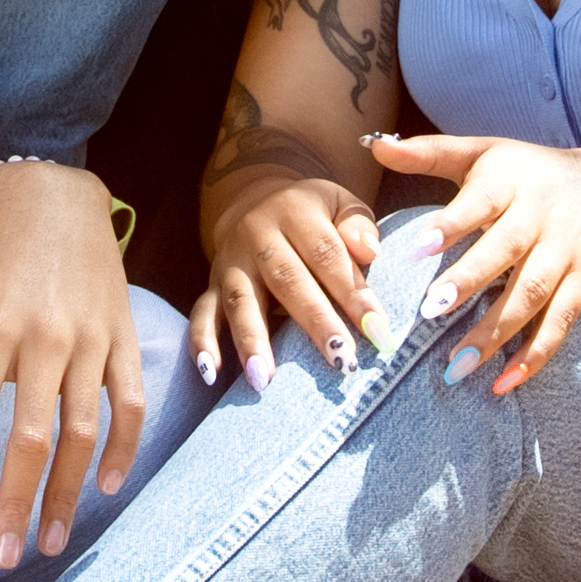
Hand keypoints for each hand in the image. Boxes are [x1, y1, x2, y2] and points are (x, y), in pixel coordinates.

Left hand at [0, 162, 142, 569]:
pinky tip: (106, 485)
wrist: (53, 192)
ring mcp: (91, 334)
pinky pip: (130, 401)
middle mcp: (46, 334)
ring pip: (84, 430)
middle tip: (2, 556)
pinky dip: (123, 447)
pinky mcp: (124, 331)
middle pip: (33, 437)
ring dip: (68, 493)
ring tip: (51, 539)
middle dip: (15, 502)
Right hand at [192, 172, 382, 391]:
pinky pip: (202, 313)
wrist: (254, 200)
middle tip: (340, 361)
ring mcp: (232, 262)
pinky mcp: (212, 284)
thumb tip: (370, 252)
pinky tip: (210, 373)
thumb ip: (357, 224)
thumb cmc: (312, 215)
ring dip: (252, 341)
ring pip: (241, 300)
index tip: (378, 332)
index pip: (327, 254)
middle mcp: (258, 233)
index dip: (353, 293)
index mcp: (295, 211)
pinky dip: (202, 342)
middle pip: (287, 279)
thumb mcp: (338, 203)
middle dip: (315, 322)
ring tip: (265, 380)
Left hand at [372, 133, 580, 395]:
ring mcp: (563, 252)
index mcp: (508, 182)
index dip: (449, 225)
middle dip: (469, 281)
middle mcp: (538, 216)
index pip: (478, 201)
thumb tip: (374, 147)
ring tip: (457, 364)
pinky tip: (505, 382)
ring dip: (496, 331)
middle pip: (505, 250)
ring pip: (531, 293)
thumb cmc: (530, 172)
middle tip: (429, 311)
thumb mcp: (483, 153)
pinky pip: (560, 322)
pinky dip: (535, 354)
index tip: (414, 250)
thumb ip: (428, 154)